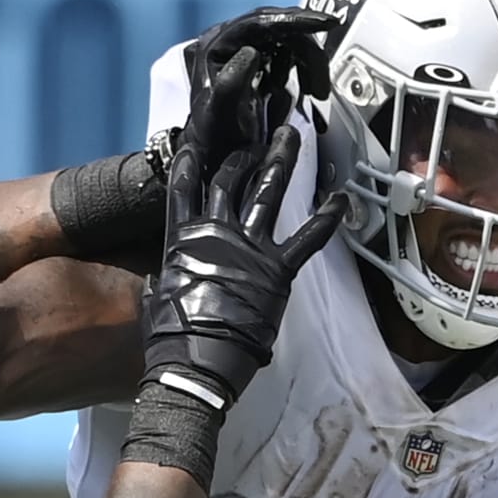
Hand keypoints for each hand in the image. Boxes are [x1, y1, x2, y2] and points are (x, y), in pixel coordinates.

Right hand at [140, 124, 344, 408]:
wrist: (196, 363)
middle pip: (230, 180)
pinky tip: (341, 198)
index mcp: (184, 240)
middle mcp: (217, 234)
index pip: (185, 188)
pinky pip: (307, 239)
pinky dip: (326, 219)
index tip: (201, 136)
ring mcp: (250, 248)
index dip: (194, 159)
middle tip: (255, 134)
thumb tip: (161, 279)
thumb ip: (162, 280)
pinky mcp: (277, 270)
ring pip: (267, 193)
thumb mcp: (156, 299)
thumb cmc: (171, 337)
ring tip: (292, 135)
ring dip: (281, 161)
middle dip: (243, 154)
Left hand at [182, 7, 338, 163]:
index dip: (296, 20)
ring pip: (289, 40)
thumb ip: (230, 85)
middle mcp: (228, 40)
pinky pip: (289, 53)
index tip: (326, 22)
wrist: (216, 154)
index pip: (260, 22)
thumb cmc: (215, 138)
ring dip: (308, 64)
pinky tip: (303, 89)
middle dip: (307, 54)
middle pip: (280, 29)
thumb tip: (252, 53)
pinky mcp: (259, 59)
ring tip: (313, 93)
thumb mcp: (220, 116)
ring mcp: (244, 48)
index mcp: (215, 45)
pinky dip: (303, 69)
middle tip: (320, 86)